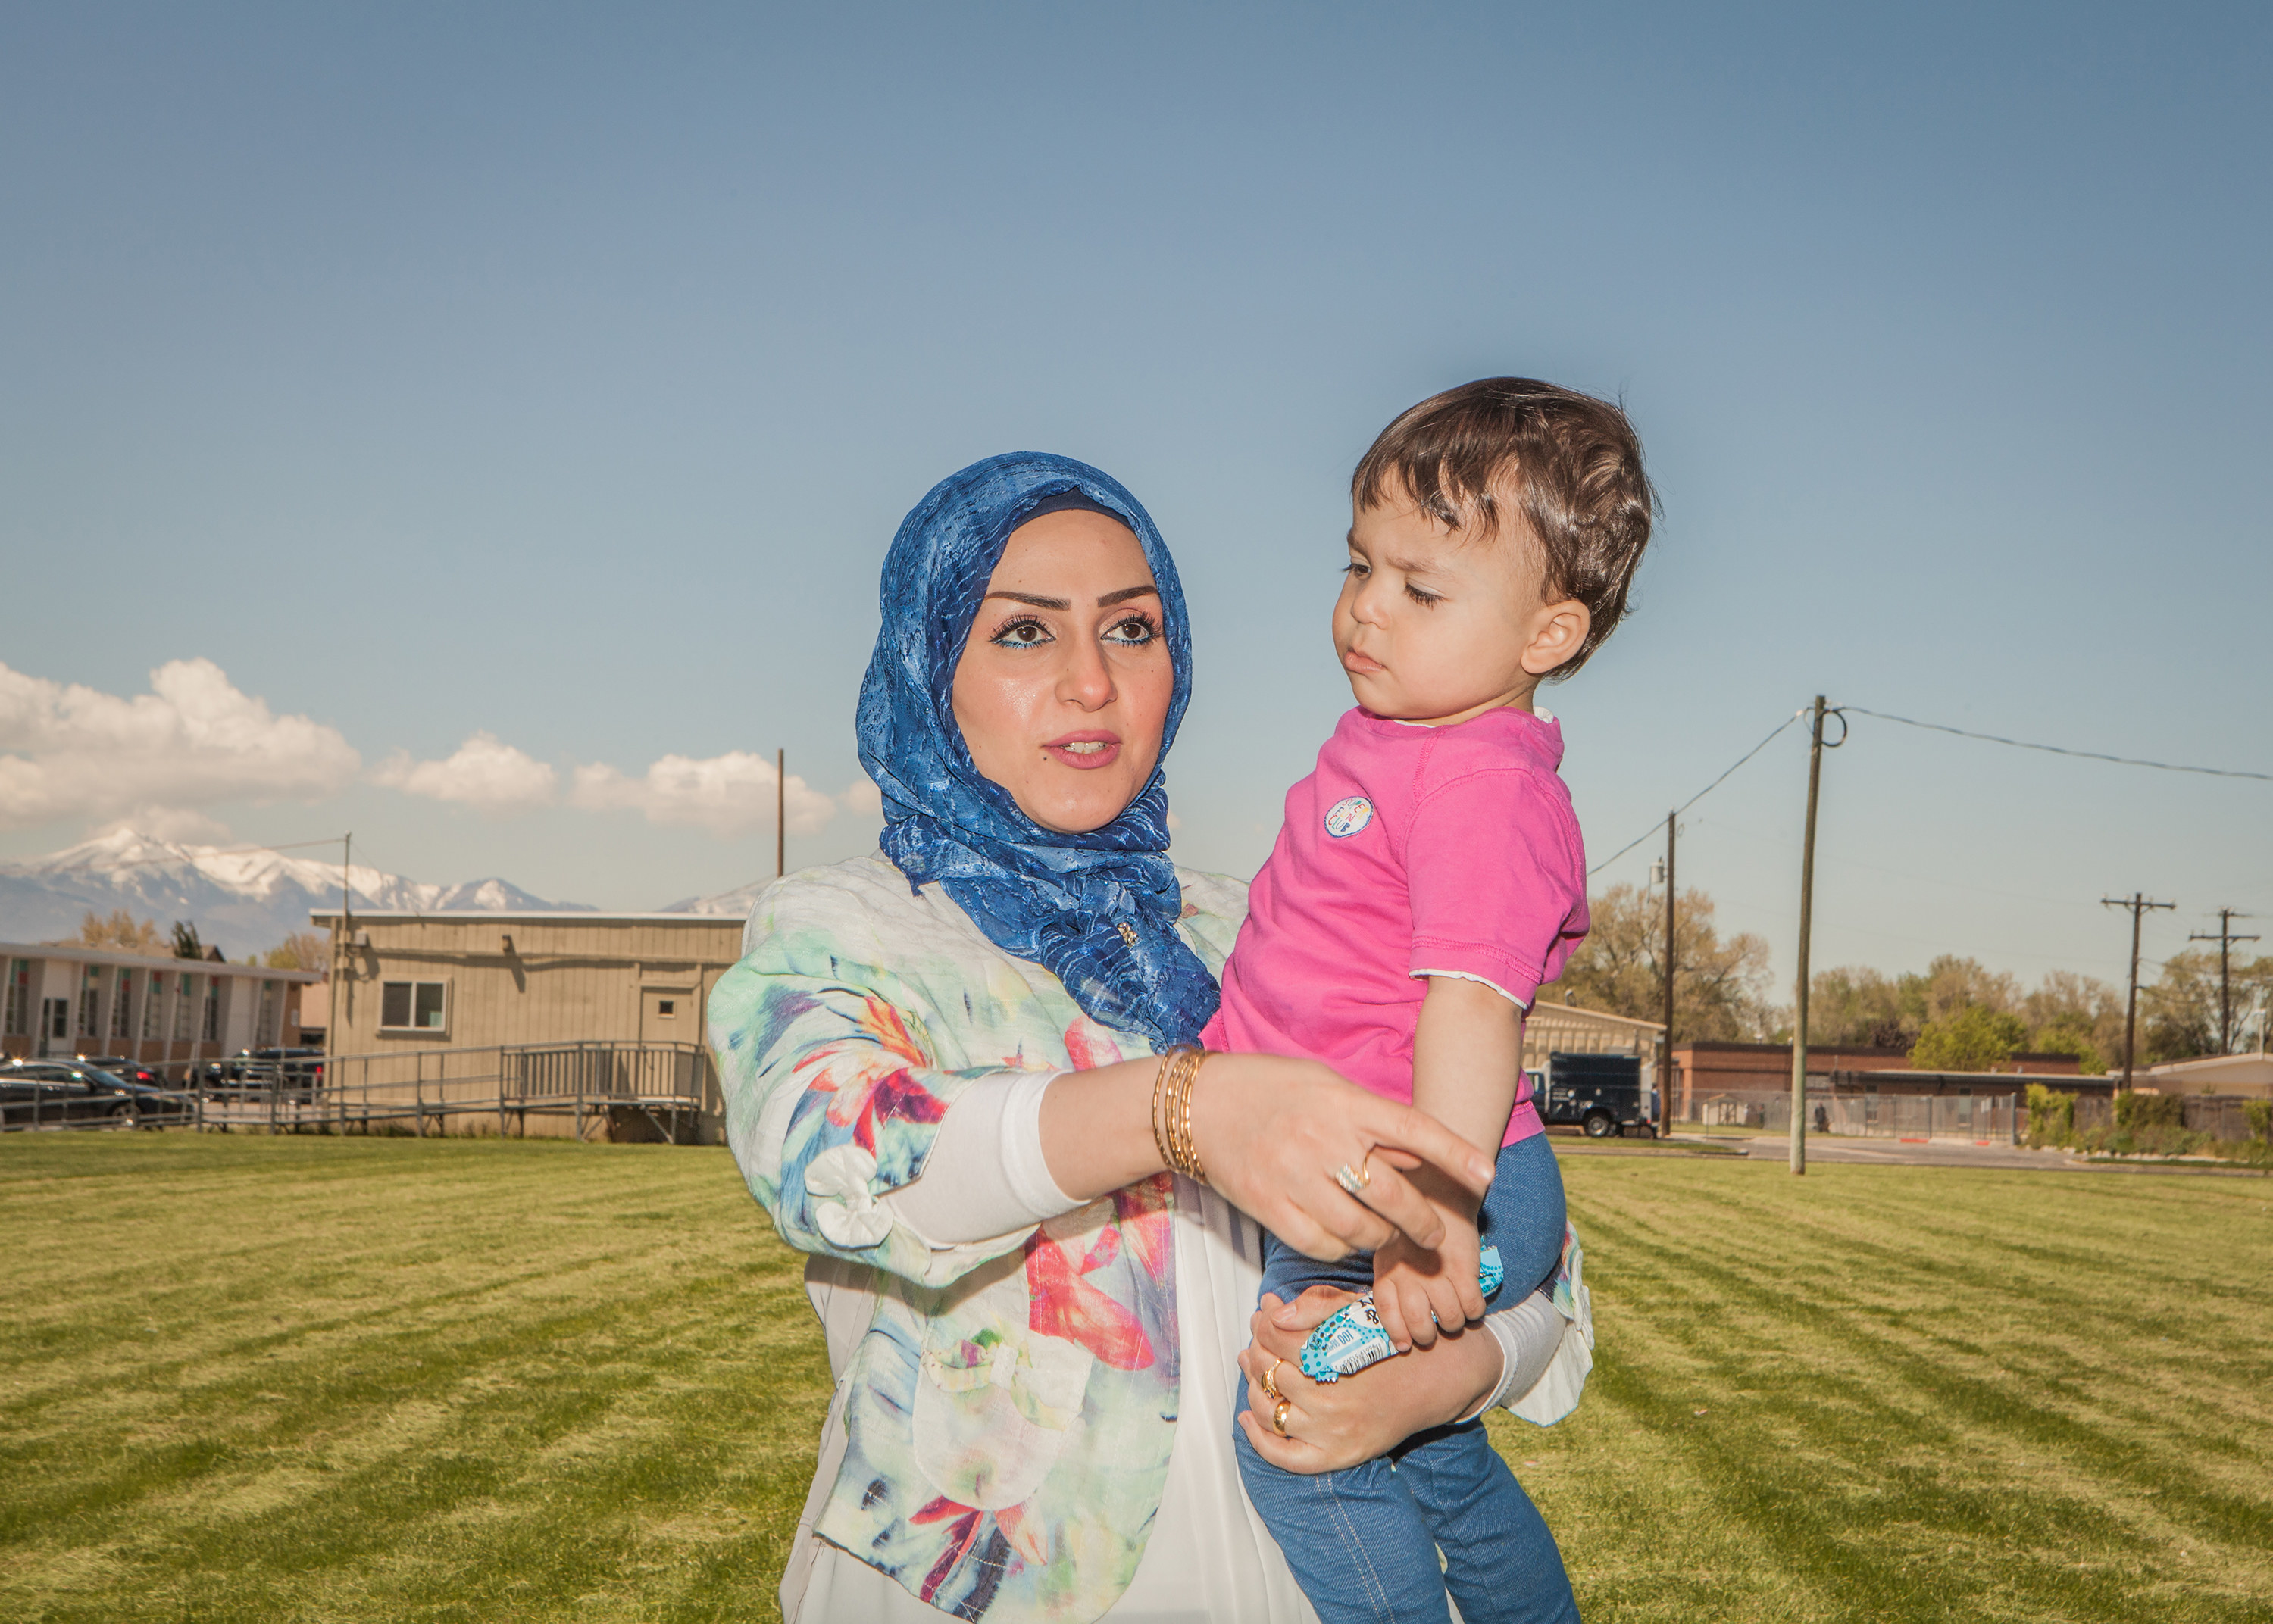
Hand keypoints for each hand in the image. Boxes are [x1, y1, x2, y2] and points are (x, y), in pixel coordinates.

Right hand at [1185, 1054, 1493, 1262]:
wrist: (1198, 1106)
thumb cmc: (1271, 1089)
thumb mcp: (1327, 1086)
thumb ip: (1372, 1120)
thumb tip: (1423, 1156)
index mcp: (1343, 1103)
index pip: (1413, 1130)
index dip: (1455, 1154)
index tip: (1485, 1175)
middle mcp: (1322, 1139)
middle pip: (1394, 1195)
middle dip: (1423, 1223)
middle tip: (1433, 1235)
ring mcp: (1293, 1176)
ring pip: (1361, 1230)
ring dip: (1383, 1240)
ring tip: (1386, 1235)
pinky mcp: (1268, 1207)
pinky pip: (1322, 1244)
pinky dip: (1343, 1248)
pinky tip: (1345, 1237)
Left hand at [1236, 1289, 1500, 1473]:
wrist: (1438, 1377)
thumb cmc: (1394, 1339)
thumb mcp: (1360, 1309)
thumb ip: (1316, 1304)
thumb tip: (1271, 1308)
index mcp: (1338, 1359)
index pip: (1278, 1339)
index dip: (1264, 1322)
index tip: (1264, 1313)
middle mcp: (1333, 1400)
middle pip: (1269, 1373)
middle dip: (1258, 1347)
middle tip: (1259, 1336)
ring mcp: (1333, 1433)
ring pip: (1269, 1411)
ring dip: (1253, 1384)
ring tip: (1253, 1365)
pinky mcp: (1339, 1456)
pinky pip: (1285, 1456)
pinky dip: (1259, 1439)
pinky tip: (1248, 1417)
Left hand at [1371, 1208, 1483, 1352]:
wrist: (1440, 1189)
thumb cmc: (1413, 1223)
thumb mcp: (1387, 1246)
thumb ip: (1390, 1277)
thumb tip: (1395, 1318)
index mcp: (1387, 1269)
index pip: (1388, 1314)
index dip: (1398, 1333)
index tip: (1405, 1344)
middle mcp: (1409, 1275)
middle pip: (1420, 1325)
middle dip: (1429, 1335)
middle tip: (1436, 1329)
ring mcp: (1437, 1273)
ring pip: (1450, 1320)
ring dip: (1455, 1323)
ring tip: (1456, 1313)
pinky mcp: (1464, 1269)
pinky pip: (1473, 1306)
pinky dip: (1475, 1309)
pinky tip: (1472, 1300)